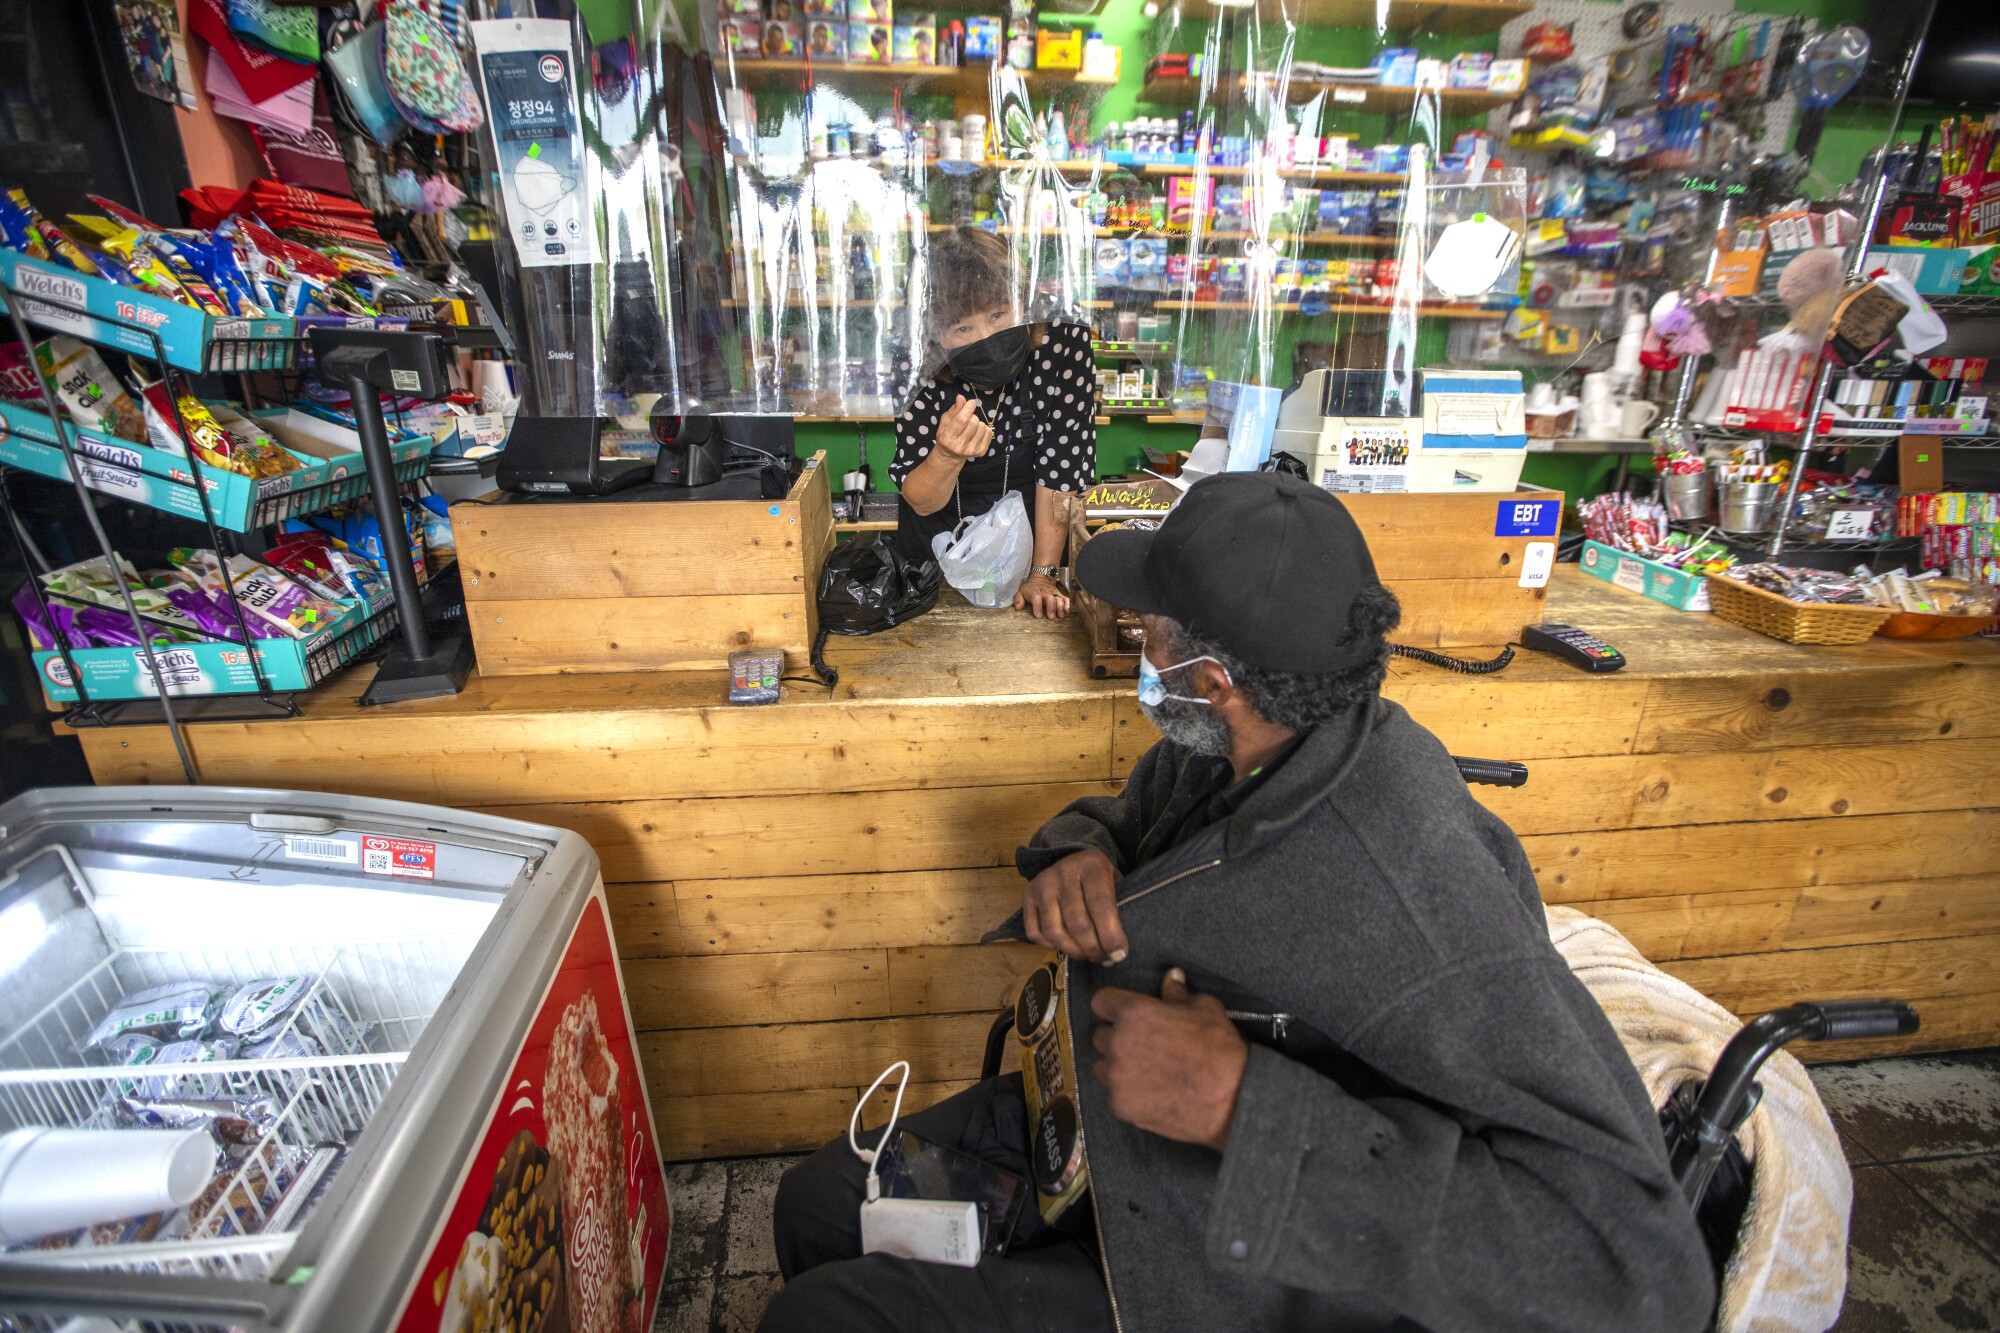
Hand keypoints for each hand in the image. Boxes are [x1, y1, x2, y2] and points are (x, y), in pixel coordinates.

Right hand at [936, 395, 992, 461]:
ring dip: (978, 423)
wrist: (951, 455)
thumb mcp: (946, 421)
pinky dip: (984, 429)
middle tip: (967, 419)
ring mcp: (972, 450)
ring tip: (971, 427)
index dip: (968, 408)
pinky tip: (977, 432)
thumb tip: (961, 398)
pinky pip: (989, 432)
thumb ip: (954, 409)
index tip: (971, 402)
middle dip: (972, 416)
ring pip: (982, 426)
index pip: (961, 420)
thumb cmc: (947, 435)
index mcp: (948, 438)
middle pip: (973, 422)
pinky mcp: (981, 452)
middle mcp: (960, 446)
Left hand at [1014, 572, 1070, 618]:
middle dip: (1051, 608)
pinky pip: (1066, 598)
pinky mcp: (1060, 594)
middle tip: (1051, 617)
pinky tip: (1066, 610)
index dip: (1037, 607)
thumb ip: (1018, 600)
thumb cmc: (1030, 588)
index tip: (1038, 615)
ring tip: (1060, 616)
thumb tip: (1019, 608)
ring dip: (1060, 607)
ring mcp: (1054, 593)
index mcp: (1035, 593)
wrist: (1040, 577)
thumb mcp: (1020, 591)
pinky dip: (1067, 604)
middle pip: (1050, 599)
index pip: (1036, 599)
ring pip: (1059, 599)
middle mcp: (1045, 593)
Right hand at [1023, 848, 1125, 962]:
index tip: (1119, 954)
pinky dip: (1051, 946)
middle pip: (1077, 922)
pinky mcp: (1027, 896)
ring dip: (1073, 951)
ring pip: (1054, 931)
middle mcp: (1064, 871)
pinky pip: (1035, 932)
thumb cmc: (1100, 879)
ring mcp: (1042, 884)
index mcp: (1092, 865)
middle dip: (1093, 948)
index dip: (1110, 934)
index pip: (1101, 904)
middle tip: (1105, 958)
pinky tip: (1066, 944)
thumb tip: (1115, 952)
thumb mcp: (1117, 883)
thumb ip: (1118, 912)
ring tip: (1087, 955)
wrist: (1074, 862)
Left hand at [1090, 969, 1247, 1151]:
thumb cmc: (1220, 1049)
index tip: (1124, 1014)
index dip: (1113, 1007)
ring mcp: (1116, 1077)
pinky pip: (1113, 1093)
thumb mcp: (1204, 1008)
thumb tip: (1171, 976)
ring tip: (1145, 1071)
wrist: (1232, 1098)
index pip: (1101, 1002)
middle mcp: (1117, 1043)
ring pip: (1102, 1066)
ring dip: (1117, 1066)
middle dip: (1117, 1038)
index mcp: (1133, 1013)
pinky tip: (1150, 1092)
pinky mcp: (1120, 1106)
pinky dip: (1126, 1092)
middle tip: (1142, 1046)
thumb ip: (1177, 992)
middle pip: (1100, 1035)